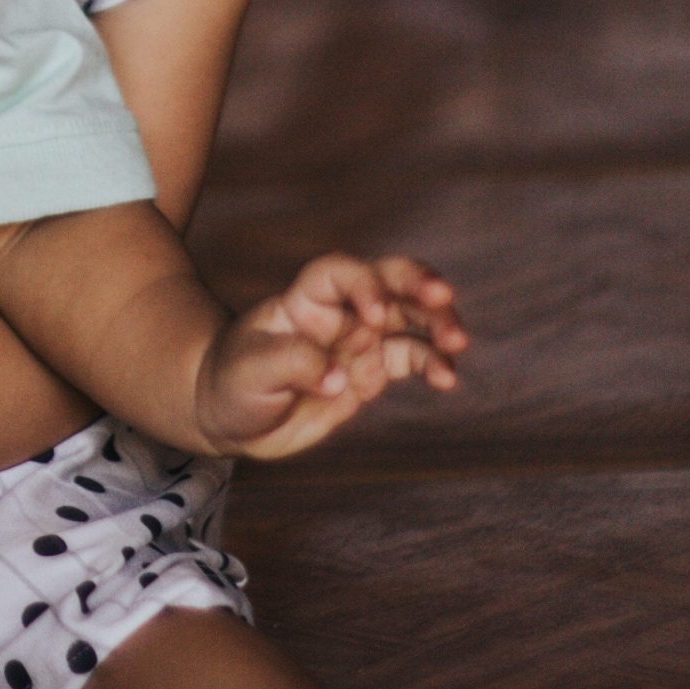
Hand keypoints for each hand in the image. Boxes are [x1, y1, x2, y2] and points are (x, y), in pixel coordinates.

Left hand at [198, 253, 466, 460]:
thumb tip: (339, 376)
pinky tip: (447, 378)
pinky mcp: (372, 371)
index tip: (375, 316)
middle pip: (387, 281)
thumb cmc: (232, 380)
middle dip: (418, 283)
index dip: (363, 284)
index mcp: (306, 300)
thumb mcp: (250, 369)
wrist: (232, 414)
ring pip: (410, 318)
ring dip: (437, 323)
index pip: (341, 274)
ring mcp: (360, 340)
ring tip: (457, 343)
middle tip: (444, 297)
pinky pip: (412, 359)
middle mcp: (340, 312)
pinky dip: (434, 364)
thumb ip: (293, 364)